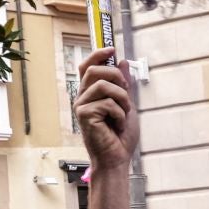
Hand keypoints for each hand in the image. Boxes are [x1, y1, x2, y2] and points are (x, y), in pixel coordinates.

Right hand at [75, 51, 139, 172]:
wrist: (117, 159)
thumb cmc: (120, 136)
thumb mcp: (126, 105)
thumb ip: (123, 85)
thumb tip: (122, 62)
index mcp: (90, 93)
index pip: (87, 66)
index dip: (97, 54)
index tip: (112, 49)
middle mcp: (82, 97)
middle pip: (93, 70)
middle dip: (115, 76)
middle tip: (126, 90)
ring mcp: (81, 106)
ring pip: (102, 85)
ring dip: (121, 98)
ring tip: (124, 113)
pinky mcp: (84, 115)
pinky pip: (107, 103)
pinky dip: (119, 113)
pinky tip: (118, 125)